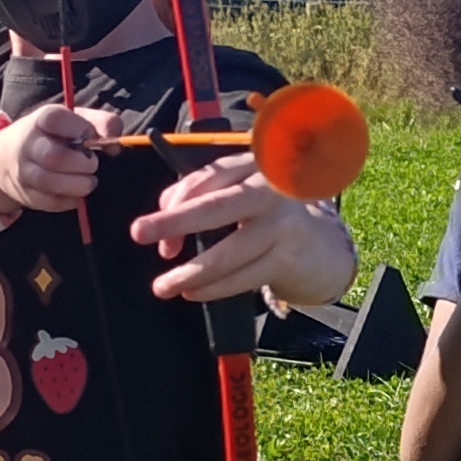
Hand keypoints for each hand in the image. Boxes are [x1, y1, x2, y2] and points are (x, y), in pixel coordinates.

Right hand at [0, 103, 99, 216]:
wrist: (6, 158)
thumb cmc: (51, 136)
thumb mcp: (73, 120)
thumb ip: (101, 123)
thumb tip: (115, 146)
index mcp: (41, 120)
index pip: (56, 119)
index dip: (80, 128)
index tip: (91, 136)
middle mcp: (28, 145)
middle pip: (54, 157)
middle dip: (82, 163)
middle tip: (92, 163)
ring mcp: (24, 172)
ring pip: (50, 182)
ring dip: (79, 184)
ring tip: (89, 180)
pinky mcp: (27, 195)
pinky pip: (52, 202)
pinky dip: (71, 200)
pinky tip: (77, 192)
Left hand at [133, 151, 340, 302]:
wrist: (320, 247)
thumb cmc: (265, 215)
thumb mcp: (236, 192)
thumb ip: (198, 193)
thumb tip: (163, 217)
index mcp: (254, 167)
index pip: (207, 178)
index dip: (174, 202)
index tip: (145, 230)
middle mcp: (271, 191)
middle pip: (217, 207)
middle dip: (175, 222)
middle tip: (139, 233)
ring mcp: (283, 226)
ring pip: (228, 252)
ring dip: (190, 272)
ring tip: (163, 286)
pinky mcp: (288, 259)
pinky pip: (243, 278)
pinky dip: (213, 288)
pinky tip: (192, 293)